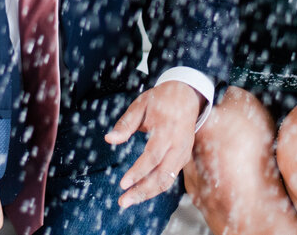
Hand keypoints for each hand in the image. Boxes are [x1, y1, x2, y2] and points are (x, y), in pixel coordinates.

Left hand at [105, 80, 201, 208]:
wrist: (187, 95)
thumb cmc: (161, 99)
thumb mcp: (141, 104)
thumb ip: (125, 124)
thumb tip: (109, 139)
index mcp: (167, 129)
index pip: (153, 156)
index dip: (138, 172)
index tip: (123, 183)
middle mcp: (178, 144)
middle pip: (162, 175)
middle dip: (142, 191)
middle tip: (123, 201)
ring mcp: (183, 152)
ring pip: (167, 179)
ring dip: (148, 192)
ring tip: (129, 200)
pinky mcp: (184, 157)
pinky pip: (170, 176)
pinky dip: (156, 187)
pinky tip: (141, 191)